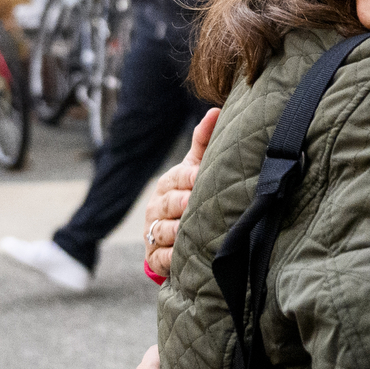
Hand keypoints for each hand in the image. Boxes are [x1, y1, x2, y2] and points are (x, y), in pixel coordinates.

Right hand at [145, 107, 219, 277]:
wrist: (179, 234)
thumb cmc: (191, 193)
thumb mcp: (198, 168)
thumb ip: (205, 142)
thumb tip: (216, 110)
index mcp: (169, 184)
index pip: (176, 178)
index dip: (188, 178)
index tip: (200, 178)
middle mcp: (157, 207)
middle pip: (167, 204)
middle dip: (180, 204)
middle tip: (193, 204)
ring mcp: (154, 233)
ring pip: (162, 231)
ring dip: (175, 232)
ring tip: (189, 232)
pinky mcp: (155, 257)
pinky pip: (160, 258)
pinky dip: (170, 257)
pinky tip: (181, 256)